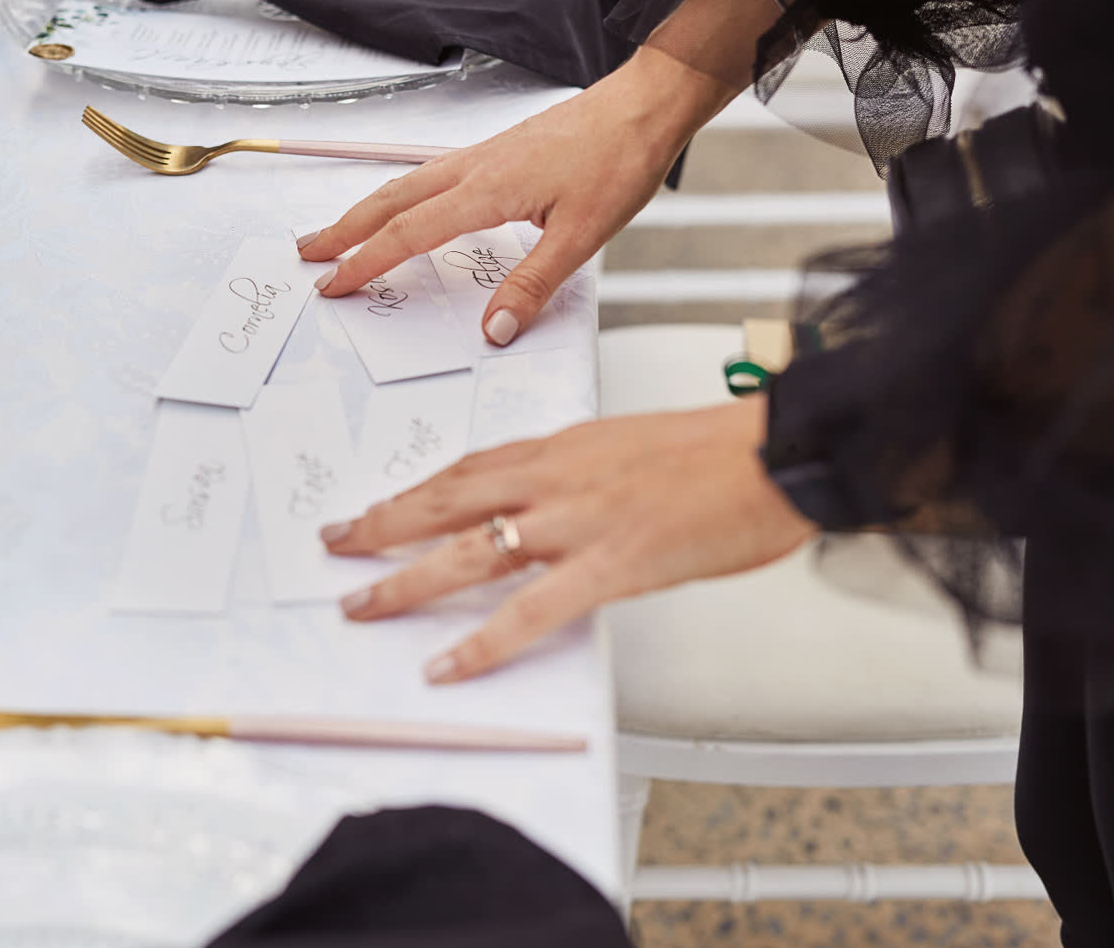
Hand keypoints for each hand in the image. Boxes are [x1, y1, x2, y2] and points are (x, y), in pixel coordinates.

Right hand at [297, 48, 734, 345]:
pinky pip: (429, 175)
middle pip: (389, 202)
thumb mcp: (582, 236)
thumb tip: (494, 330)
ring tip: (337, 231)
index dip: (365, 263)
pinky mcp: (496, 152)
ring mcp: (481, 156)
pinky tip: (404, 206)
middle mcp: (472, 168)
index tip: (334, 285)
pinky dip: (399, 196)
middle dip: (343, 230)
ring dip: (365, 210)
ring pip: (404, 184)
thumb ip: (533, 285)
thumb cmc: (618, 159)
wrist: (645, 105)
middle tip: (306, 254)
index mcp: (485, 190)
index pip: (408, 234)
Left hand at [322, 396, 816, 682]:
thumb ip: (575, 474)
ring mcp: (578, 520)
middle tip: (335, 546)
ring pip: (469, 551)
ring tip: (361, 607)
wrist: (778, 451)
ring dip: (406, 581)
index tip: (373, 508)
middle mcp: (555, 478)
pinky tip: (448, 667)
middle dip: (382, 525)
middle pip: (446, 500)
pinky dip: (484, 642)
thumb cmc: (715, 454)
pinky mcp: (612, 563)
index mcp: (560, 447)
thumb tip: (540, 504)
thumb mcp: (627, 448)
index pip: (465, 468)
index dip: (412, 491)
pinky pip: (533, 610)